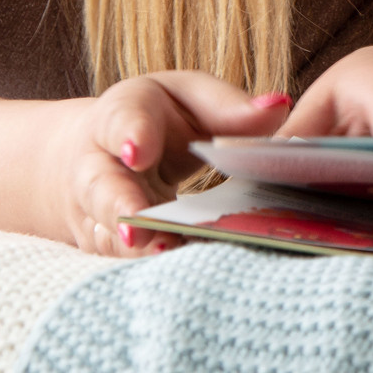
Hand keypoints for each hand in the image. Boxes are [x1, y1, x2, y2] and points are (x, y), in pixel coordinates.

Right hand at [47, 70, 289, 258]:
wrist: (103, 152)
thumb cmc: (160, 119)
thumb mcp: (190, 99)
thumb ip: (228, 106)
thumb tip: (279, 106)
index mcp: (121, 115)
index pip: (122, 122)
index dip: (130, 135)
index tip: (138, 152)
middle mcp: (96, 165)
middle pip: (101, 186)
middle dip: (119, 205)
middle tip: (138, 225)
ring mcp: (94, 211)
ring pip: (106, 232)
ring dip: (133, 247)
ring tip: (165, 252)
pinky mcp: (103, 244)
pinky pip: (119, 260)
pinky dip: (144, 267)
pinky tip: (180, 273)